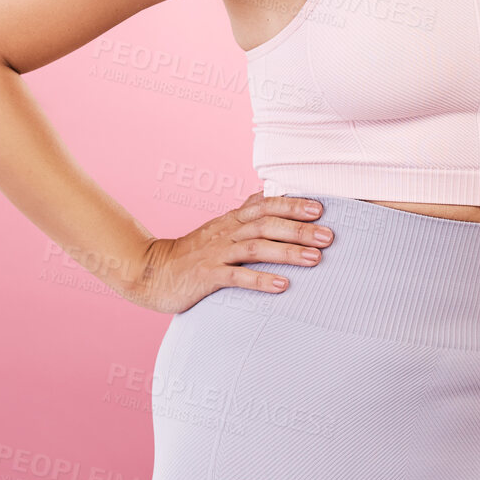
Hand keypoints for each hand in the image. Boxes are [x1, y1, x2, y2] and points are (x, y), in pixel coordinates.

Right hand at [121, 192, 332, 313]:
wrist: (150, 272)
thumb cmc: (193, 253)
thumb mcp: (220, 229)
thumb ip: (244, 214)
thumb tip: (265, 194)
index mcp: (231, 220)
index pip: (265, 205)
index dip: (293, 205)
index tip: (321, 209)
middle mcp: (226, 232)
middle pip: (266, 225)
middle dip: (299, 229)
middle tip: (329, 236)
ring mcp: (215, 254)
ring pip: (255, 248)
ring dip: (287, 252)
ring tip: (315, 259)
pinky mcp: (205, 276)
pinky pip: (236, 276)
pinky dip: (260, 279)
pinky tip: (283, 285)